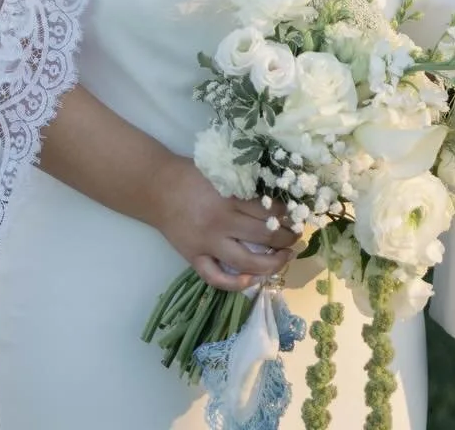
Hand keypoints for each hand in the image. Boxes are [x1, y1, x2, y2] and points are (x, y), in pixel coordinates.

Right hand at [151, 153, 298, 290]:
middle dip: (286, 238)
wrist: (156, 188)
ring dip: (272, 263)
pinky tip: (250, 280)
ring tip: (285, 257)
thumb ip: (245, 183)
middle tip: (296, 236)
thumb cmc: (192, 175)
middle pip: (264, 236)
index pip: (269, 210)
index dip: (288, 214)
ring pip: (246, 262)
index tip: (298, 214)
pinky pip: (215, 278)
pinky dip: (234, 284)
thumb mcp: (223, 171)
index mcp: (230, 198)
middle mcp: (221, 223)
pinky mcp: (193, 258)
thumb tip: (276, 193)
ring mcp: (207, 244)